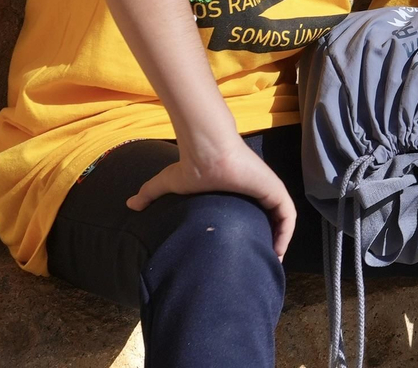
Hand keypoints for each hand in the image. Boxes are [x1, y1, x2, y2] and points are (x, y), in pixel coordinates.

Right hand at [129, 140, 296, 259]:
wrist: (205, 152)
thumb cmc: (192, 166)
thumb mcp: (168, 184)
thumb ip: (151, 194)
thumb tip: (130, 204)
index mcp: (240, 194)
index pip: (253, 218)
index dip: (252, 237)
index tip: (246, 257)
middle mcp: (257, 192)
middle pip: (271, 222)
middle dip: (269, 243)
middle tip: (260, 265)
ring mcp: (268, 190)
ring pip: (282, 222)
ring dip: (281, 242)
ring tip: (271, 262)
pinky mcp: (275, 190)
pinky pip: (287, 216)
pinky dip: (286, 234)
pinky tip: (278, 250)